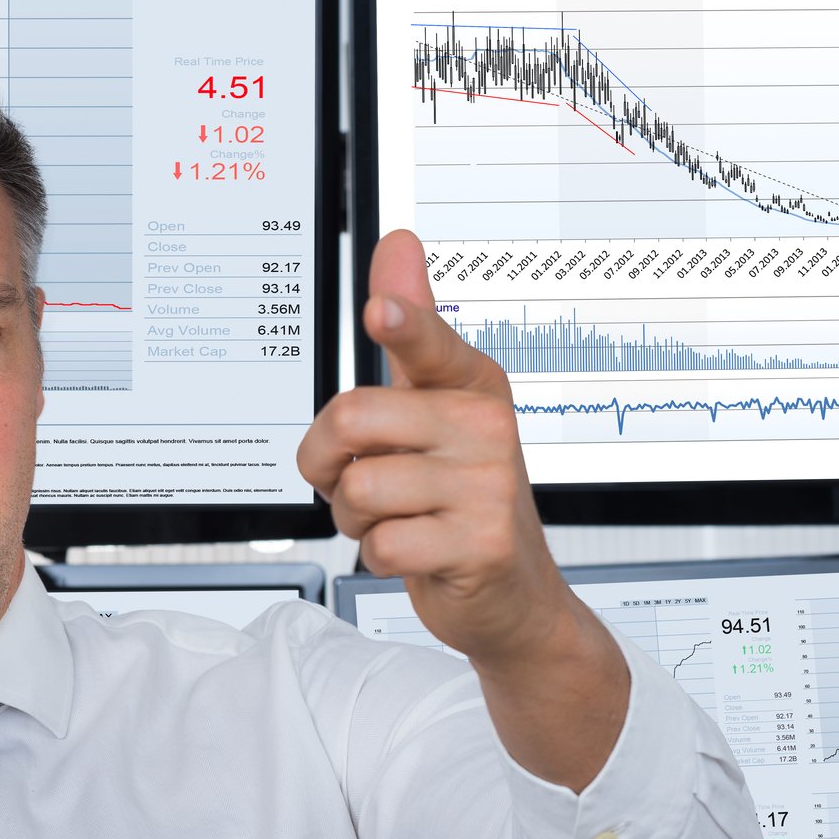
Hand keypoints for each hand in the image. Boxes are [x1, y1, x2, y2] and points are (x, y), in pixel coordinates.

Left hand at [297, 228, 575, 665]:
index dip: (402, 322)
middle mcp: (484, 428)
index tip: (382, 309)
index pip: (431, 342)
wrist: (514, 594)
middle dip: (324, 462)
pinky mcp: (480, 546)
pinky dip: (378, 556)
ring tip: (396, 518)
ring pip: (358, 490)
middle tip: (351, 479)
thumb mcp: (439, 407)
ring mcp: (488, 488)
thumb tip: (399, 244)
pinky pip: (381, 545)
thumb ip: (414, 332)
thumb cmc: (462, 494)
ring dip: (353, 517)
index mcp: (470, 385)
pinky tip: (415, 550)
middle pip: (351, 419)